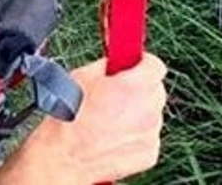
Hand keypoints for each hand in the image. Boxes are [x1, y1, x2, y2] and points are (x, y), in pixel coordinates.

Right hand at [0, 56, 167, 183]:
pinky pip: (149, 136)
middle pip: (156, 90)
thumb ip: (106, 67)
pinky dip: (136, 134)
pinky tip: (114, 135)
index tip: (135, 66)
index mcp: (132, 86)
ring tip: (112, 118)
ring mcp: (151, 133)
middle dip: (140, 88)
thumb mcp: (81, 77)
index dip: (143, 64)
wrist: (65, 156)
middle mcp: (147, 109)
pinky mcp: (150, 153)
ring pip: (153, 113)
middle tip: (119, 93)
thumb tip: (113, 64)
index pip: (156, 65)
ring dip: (138, 112)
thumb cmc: (68, 119)